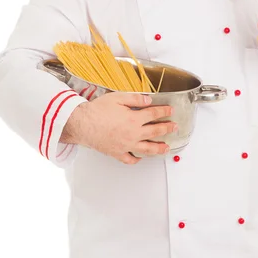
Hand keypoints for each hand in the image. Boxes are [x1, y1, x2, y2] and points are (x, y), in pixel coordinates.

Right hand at [62, 92, 176, 164]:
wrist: (82, 124)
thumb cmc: (97, 110)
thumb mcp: (118, 98)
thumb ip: (135, 99)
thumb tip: (148, 100)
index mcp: (134, 119)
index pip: (154, 114)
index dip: (164, 111)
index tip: (170, 110)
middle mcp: (133, 134)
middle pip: (155, 132)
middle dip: (167, 129)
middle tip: (174, 127)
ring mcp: (126, 145)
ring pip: (147, 149)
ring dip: (159, 148)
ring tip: (166, 148)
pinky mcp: (117, 153)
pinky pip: (130, 159)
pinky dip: (137, 159)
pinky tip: (140, 157)